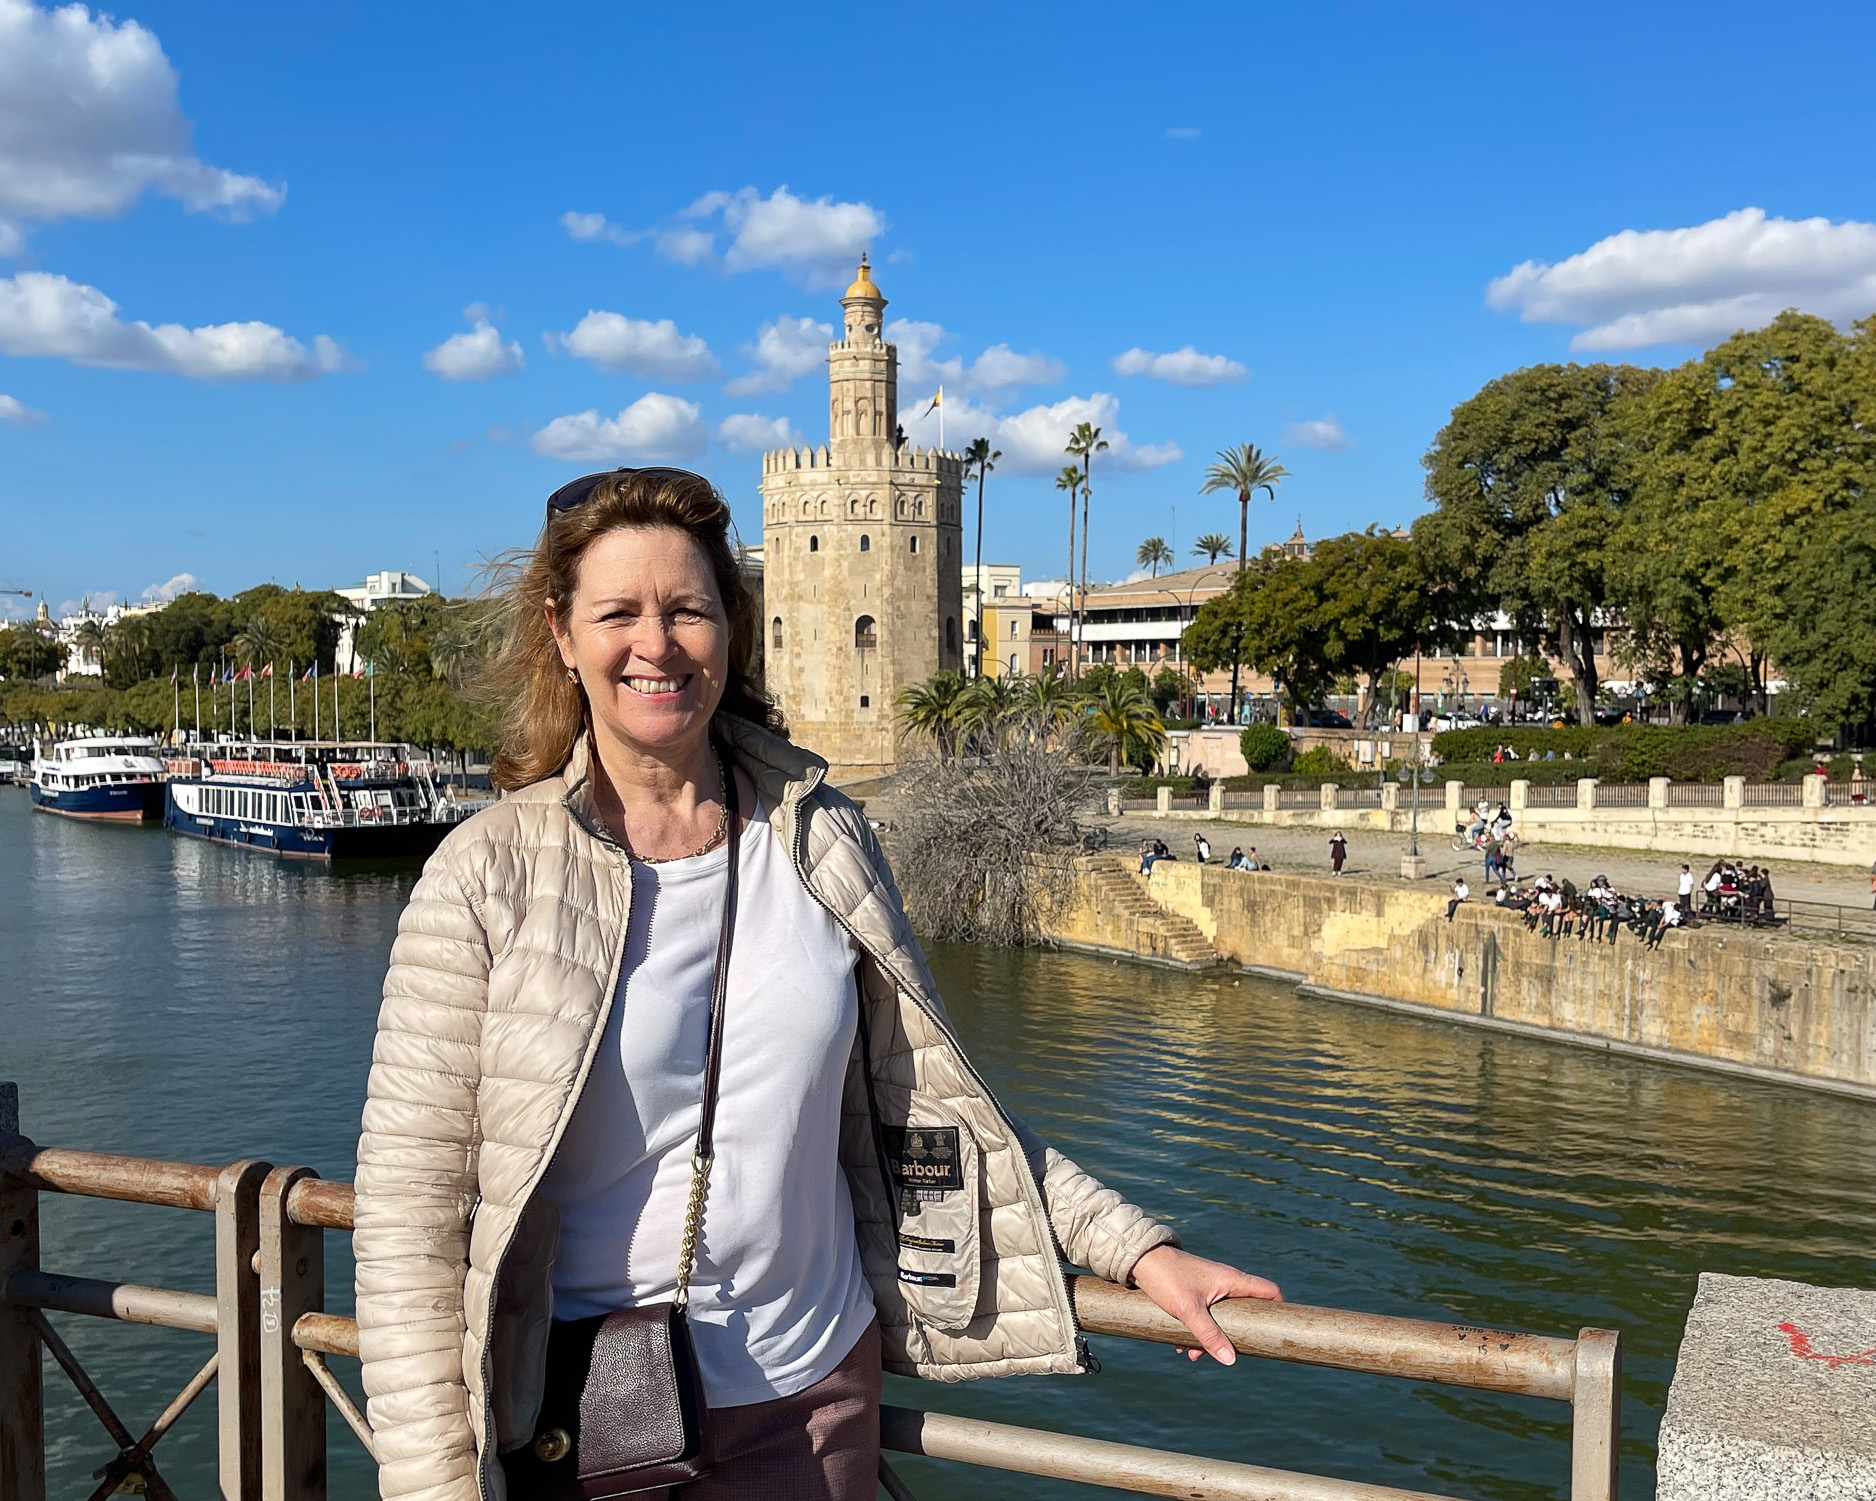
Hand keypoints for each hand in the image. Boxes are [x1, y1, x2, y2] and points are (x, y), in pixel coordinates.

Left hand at [1129, 1244, 1281, 1364]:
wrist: (1138, 1260)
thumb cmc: (1166, 1278)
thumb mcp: (1189, 1310)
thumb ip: (1209, 1335)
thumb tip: (1231, 1360)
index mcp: (1232, 1280)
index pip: (1269, 1291)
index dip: (1280, 1309)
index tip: (1276, 1331)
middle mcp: (1225, 1282)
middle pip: (1246, 1311)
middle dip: (1236, 1335)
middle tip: (1226, 1352)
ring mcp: (1210, 1286)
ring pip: (1223, 1317)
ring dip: (1211, 1337)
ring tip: (1192, 1353)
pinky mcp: (1195, 1291)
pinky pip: (1205, 1315)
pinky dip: (1197, 1330)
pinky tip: (1179, 1344)